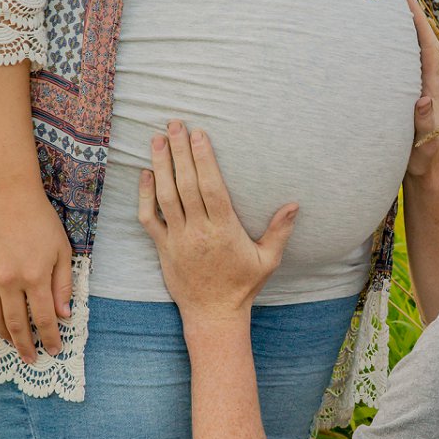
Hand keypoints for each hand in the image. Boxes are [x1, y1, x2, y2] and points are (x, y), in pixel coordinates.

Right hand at [0, 187, 73, 362]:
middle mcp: (9, 279)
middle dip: (25, 346)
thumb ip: (63, 285)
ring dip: (4, 335)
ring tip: (14, 344)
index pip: (43, 318)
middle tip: (31, 359)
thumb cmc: (41, 221)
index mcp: (35, 276)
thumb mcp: (63, 251)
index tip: (54, 351)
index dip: (49, 338)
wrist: (9, 195)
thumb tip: (63, 315)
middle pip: (16, 324)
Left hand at [137, 121, 297, 325]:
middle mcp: (198, 231)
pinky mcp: (162, 247)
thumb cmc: (242, 285)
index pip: (211, 187)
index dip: (203, 158)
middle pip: (186, 184)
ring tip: (156, 139)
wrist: (212, 314)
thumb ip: (280, 231)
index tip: (199, 134)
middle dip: (179, 151)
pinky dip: (144, 195)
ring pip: (165, 196)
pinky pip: (148, 218)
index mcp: (224, 230)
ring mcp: (177, 239)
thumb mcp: (268, 260)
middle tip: (174, 124)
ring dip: (160, 165)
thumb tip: (294, 204)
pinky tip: (146, 174)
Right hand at [402, 0, 438, 181]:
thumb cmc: (419, 161)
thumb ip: (422, 123)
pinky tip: (381, 32)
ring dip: (402, 21)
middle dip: (410, 9)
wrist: (422, 172)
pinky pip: (402, 59)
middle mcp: (425, 81)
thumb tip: (424, 99)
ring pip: (411, 46)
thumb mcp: (421, 146)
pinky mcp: (406, 91)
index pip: (426, 46)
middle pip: (419, 37)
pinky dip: (394, 40)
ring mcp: (416, 85)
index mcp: (430, 88)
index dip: (418, 19)